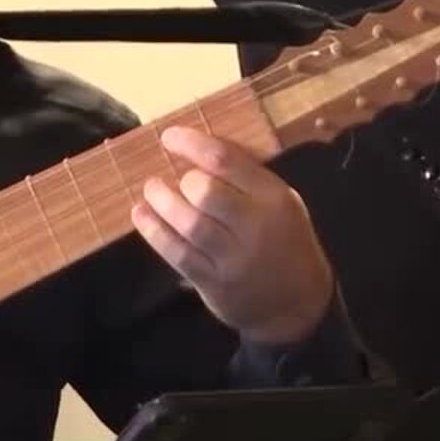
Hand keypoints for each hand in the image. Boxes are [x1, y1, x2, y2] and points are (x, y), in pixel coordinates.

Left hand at [131, 126, 333, 344]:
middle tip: (177, 180)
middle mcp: (255, 227)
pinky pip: (178, 253)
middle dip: (185, 181)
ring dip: (162, 202)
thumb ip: (246, 178)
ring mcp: (233, 259)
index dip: (191, 144)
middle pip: (206, 192)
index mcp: (275, 198)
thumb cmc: (284, 241)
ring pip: (189, 223)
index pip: (226, 161)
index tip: (169, 136)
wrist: (299, 304)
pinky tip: (141, 215)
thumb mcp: (282, 204)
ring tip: (151, 189)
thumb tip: (197, 147)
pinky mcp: (213, 283)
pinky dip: (154, 231)